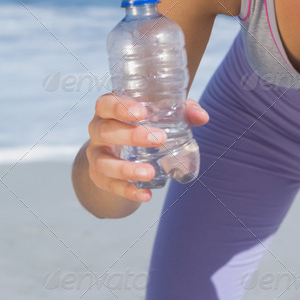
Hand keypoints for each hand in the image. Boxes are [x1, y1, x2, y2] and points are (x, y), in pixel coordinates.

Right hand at [86, 93, 209, 203]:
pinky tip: (145, 195)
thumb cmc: (143, 124)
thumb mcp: (161, 115)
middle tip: (160, 139)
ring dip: (126, 169)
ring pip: (103, 162)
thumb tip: (202, 117)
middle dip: (131, 136)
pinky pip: (109, 186)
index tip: (143, 113)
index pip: (106, 104)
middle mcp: (98, 131)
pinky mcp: (99, 177)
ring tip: (150, 172)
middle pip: (105, 131)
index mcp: (108, 110)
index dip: (121, 107)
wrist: (120, 151)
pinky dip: (128, 191)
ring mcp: (96, 155)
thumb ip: (183, 111)